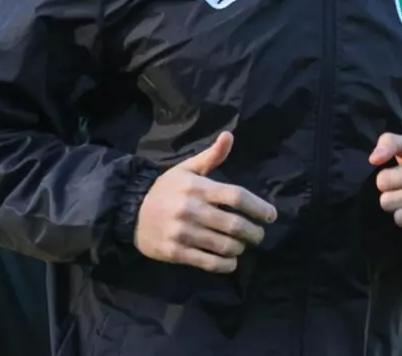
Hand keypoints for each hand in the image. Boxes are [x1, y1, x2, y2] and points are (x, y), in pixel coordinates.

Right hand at [134, 132, 276, 274]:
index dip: (258, 207)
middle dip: (253, 233)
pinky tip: (230, 262)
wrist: (130, 210)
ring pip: (224, 246)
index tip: (271, 216)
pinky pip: (208, 262)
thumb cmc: (165, 189)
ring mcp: (184, 233)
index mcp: (198, 188)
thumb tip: (229, 136)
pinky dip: (225, 265)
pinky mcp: (176, 252)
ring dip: (239, 248)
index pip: (236, 196)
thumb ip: (211, 156)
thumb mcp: (187, 169)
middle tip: (258, 235)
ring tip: (241, 246)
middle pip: (234, 225)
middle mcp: (192, 210)